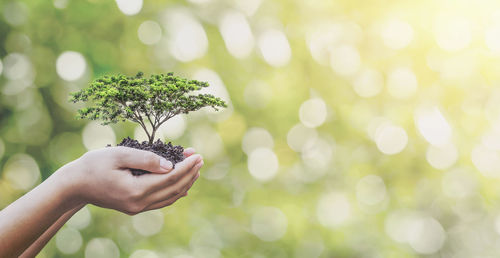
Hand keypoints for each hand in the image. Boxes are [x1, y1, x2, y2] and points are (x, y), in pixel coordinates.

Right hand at [58, 146, 202, 214]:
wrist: (74, 185)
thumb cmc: (93, 165)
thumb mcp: (119, 154)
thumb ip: (145, 159)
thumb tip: (170, 165)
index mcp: (135, 190)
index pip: (170, 179)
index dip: (186, 166)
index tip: (198, 155)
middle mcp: (138, 203)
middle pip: (173, 189)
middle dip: (189, 173)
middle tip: (200, 158)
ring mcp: (137, 208)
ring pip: (169, 197)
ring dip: (185, 183)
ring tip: (195, 169)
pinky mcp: (134, 207)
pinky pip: (161, 201)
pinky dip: (174, 192)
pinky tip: (183, 185)